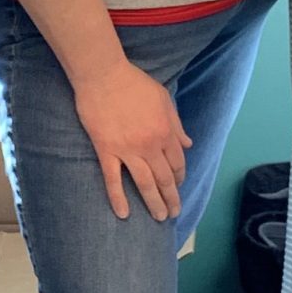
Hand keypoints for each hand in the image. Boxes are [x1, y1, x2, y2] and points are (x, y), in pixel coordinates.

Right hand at [72, 59, 193, 220]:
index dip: (179, 177)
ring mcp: (127, 150)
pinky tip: (123, 214)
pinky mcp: (106, 150)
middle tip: (173, 213)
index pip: (177, 162)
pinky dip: (118, 198)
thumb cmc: (134, 83)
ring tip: (159, 217)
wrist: (103, 75)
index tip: (177, 186)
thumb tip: (188, 144)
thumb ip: (176, 124)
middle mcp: (150, 145)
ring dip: (154, 203)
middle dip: (171, 198)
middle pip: (164, 178)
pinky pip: (113, 179)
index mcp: (165, 132)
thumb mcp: (163, 99)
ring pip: (144, 183)